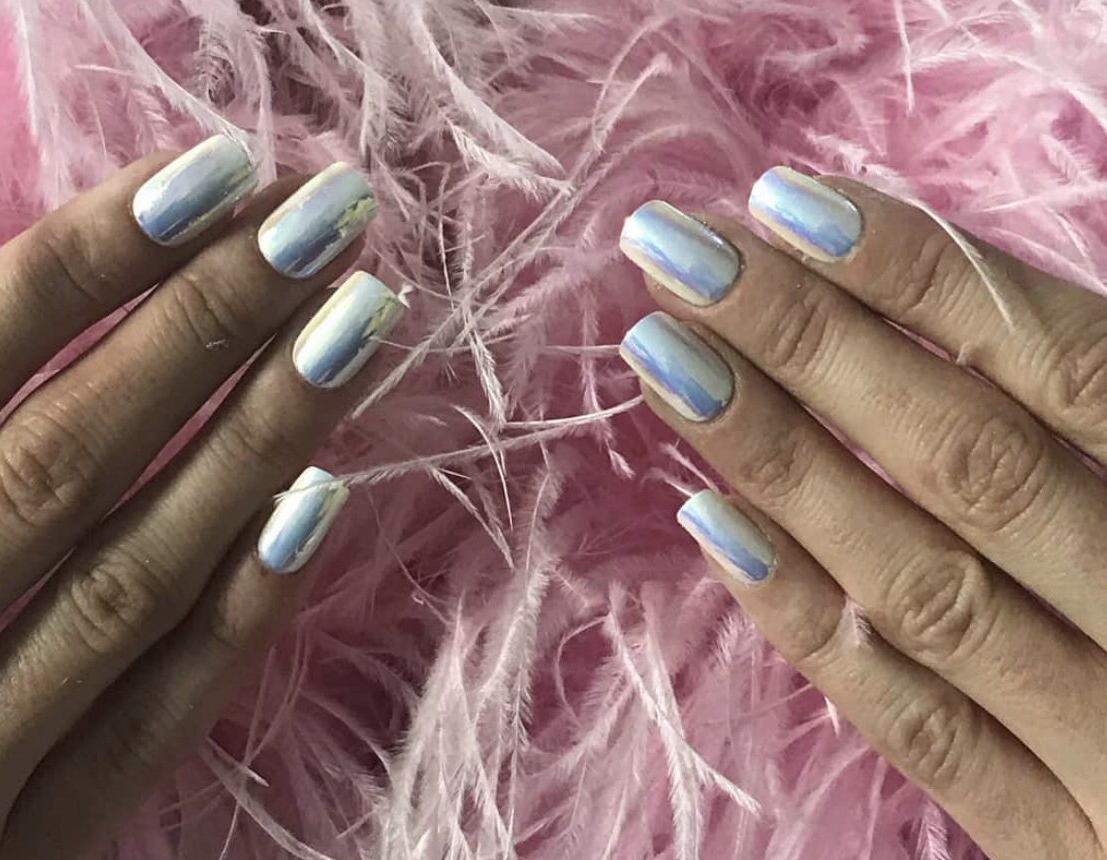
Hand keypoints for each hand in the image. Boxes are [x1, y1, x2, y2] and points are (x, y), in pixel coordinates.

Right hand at [0, 137, 403, 858]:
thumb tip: (77, 284)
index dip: (92, 262)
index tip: (219, 174)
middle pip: (68, 456)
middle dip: (206, 324)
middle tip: (328, 216)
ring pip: (131, 577)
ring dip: (256, 440)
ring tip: (359, 321)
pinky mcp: (31, 844)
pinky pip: (152, 719)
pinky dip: (238, 609)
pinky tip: (321, 502)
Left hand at [618, 168, 1106, 858]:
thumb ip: (1086, 424)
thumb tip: (918, 301)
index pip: (1070, 365)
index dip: (923, 277)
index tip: (783, 206)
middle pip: (972, 462)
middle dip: (809, 344)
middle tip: (676, 254)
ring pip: (922, 584)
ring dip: (779, 461)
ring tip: (662, 358)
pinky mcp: (1060, 845)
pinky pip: (919, 731)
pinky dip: (808, 622)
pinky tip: (708, 523)